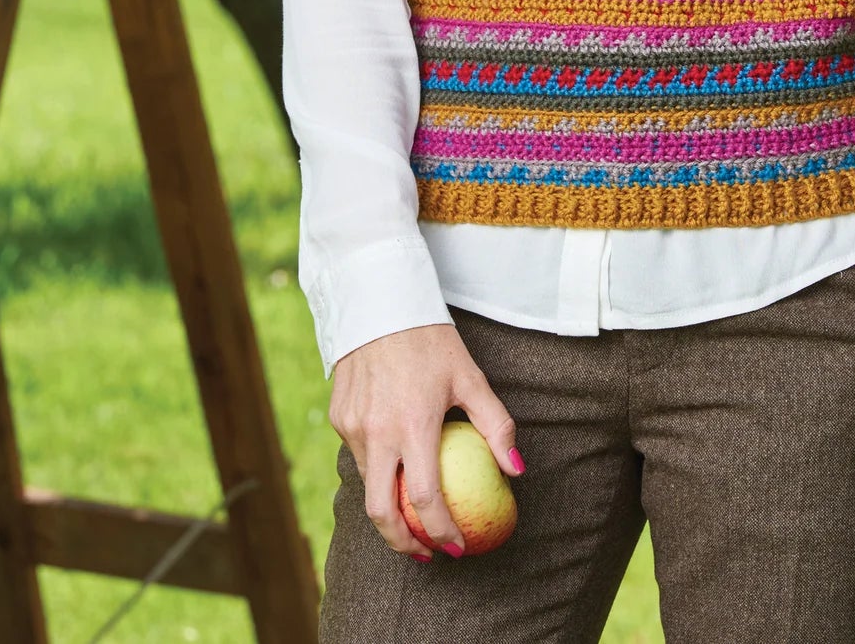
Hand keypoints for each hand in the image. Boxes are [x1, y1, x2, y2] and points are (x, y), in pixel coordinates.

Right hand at [328, 322, 524, 561]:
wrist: (380, 301)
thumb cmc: (432, 340)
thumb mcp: (470, 377)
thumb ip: (496, 425)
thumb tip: (517, 470)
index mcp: (412, 425)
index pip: (423, 498)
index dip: (441, 531)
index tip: (458, 548)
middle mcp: (376, 432)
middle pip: (381, 512)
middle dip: (403, 543)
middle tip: (426, 554)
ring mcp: (351, 426)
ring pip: (366, 484)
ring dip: (389, 507)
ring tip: (414, 516)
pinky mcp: (337, 417)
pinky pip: (357, 455)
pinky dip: (376, 470)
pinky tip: (395, 467)